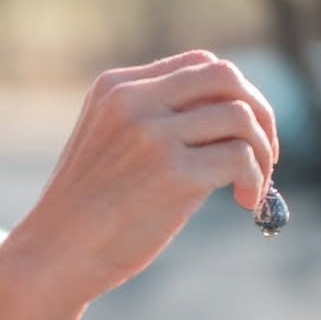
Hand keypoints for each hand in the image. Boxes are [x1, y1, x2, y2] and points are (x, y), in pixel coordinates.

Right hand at [15, 49, 278, 304]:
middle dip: (259, 111)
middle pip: (225, 76)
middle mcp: (132, 101)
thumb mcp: (106, 141)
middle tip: (266, 151)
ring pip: (241, 116)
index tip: (241, 132)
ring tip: (254, 186)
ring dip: (264, 151)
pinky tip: (246, 203)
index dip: (233, 95)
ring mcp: (151, 136)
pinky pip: (240, 158)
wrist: (54, 255)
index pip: (198, 64)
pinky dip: (257, 180)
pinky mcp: (172, 175)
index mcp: (114, 87)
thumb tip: (232, 117)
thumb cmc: (86, 209)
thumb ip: (152, 118)